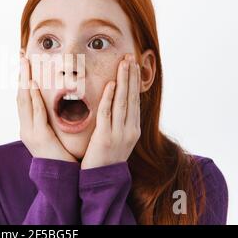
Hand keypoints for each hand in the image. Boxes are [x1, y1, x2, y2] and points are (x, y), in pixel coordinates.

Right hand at [17, 53, 76, 162]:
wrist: (59, 178)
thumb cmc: (60, 155)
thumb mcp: (54, 133)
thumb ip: (53, 118)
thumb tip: (60, 102)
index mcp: (29, 125)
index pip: (25, 98)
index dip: (24, 79)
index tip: (24, 62)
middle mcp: (25, 127)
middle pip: (21, 95)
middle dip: (21, 75)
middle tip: (21, 55)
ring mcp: (29, 132)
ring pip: (24, 101)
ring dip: (24, 81)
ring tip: (24, 63)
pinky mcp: (38, 137)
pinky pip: (35, 113)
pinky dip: (33, 97)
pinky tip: (33, 84)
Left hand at [81, 53, 140, 168]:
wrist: (102, 181)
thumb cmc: (106, 158)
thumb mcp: (117, 139)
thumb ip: (118, 122)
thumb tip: (115, 104)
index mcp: (133, 129)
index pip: (135, 100)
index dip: (134, 81)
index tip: (133, 64)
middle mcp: (129, 130)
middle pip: (132, 97)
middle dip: (131, 76)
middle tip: (130, 56)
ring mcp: (119, 134)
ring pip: (123, 102)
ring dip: (124, 81)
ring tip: (124, 63)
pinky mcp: (104, 138)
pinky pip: (107, 114)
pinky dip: (109, 98)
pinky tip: (111, 84)